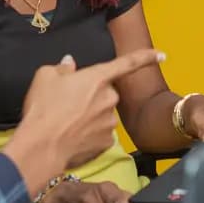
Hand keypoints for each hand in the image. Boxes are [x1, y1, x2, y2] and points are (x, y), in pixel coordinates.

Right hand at [17, 48, 165, 171]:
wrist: (41, 147)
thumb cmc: (42, 109)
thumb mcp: (45, 77)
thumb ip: (62, 68)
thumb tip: (69, 65)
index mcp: (97, 77)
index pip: (127, 63)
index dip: (146, 57)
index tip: (162, 55)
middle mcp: (110, 98)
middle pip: (106, 94)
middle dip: (92, 97)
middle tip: (68, 105)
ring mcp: (110, 122)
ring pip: (103, 115)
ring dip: (90, 117)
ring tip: (66, 124)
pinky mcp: (107, 143)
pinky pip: (100, 134)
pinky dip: (89, 135)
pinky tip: (72, 138)